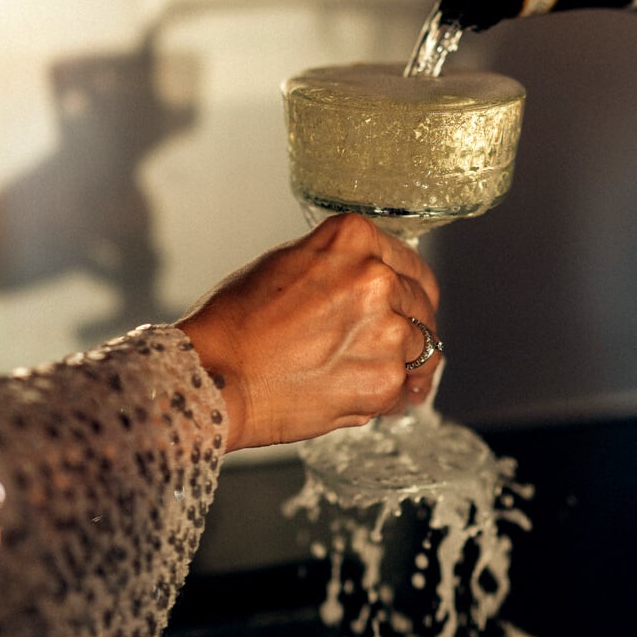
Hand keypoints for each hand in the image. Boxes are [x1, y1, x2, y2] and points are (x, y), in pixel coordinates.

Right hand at [177, 212, 441, 451]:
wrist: (214, 375)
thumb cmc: (235, 323)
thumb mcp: (287, 263)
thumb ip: (339, 266)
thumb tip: (378, 285)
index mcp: (354, 239)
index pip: (411, 265)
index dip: (410, 290)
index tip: (408, 304)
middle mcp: (377, 277)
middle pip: (422, 305)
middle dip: (407, 326)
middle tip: (380, 345)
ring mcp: (386, 330)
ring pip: (422, 348)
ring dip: (401, 362)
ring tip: (360, 373)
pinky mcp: (384, 380)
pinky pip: (406, 389)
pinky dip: (390, 397)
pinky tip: (357, 395)